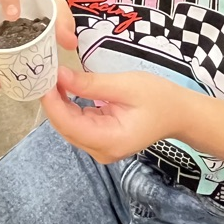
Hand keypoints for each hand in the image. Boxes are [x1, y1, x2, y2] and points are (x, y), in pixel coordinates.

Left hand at [41, 67, 179, 163]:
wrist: (180, 113)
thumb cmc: (159, 98)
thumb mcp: (125, 85)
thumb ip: (91, 84)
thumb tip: (60, 75)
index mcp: (109, 140)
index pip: (69, 124)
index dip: (52, 103)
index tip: (42, 79)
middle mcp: (101, 150)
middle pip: (65, 127)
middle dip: (52, 101)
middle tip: (43, 72)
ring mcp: (101, 147)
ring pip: (68, 126)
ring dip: (58, 103)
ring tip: (51, 77)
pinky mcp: (101, 139)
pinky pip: (78, 124)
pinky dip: (69, 106)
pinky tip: (63, 88)